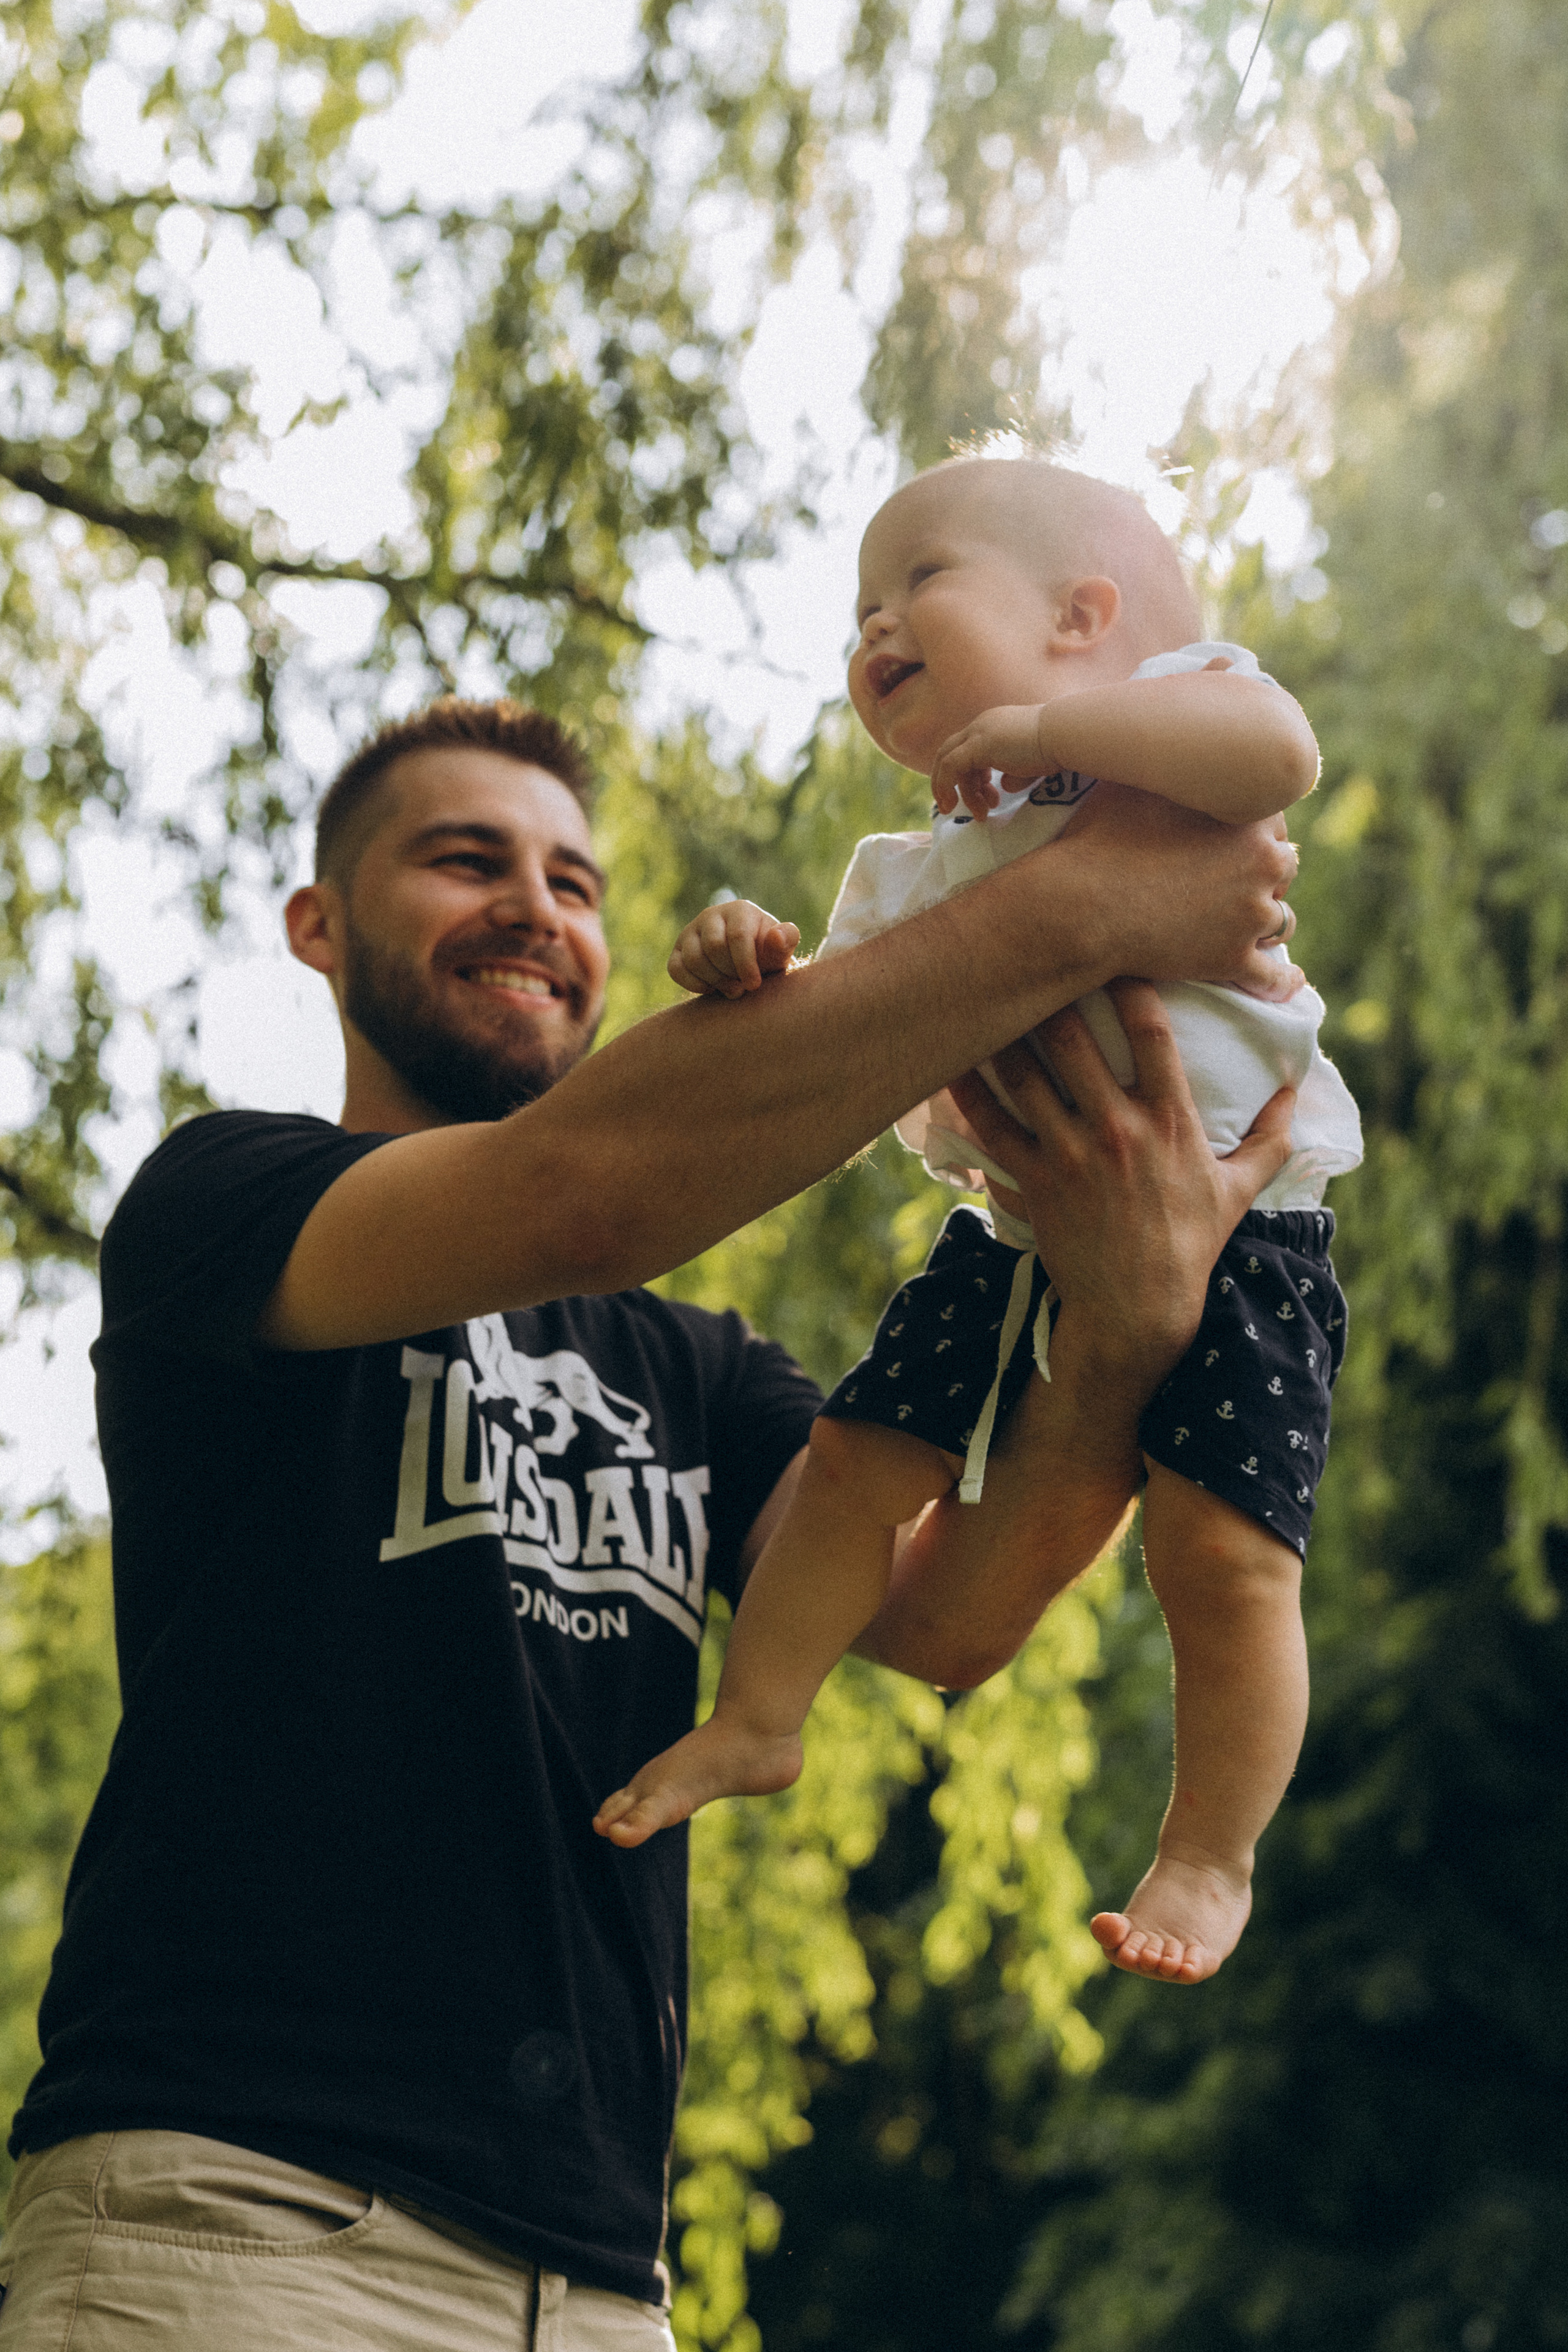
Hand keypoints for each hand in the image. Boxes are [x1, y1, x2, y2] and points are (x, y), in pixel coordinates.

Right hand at [668, 900, 800, 999]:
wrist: (749, 964)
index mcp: (739, 910)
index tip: (754, 985)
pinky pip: (675, 968)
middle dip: (730, 973)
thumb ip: (786, 942)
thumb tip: (776, 935)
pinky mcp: (677, 950)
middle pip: (714, 947)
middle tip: (743, 988)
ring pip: (693, 958)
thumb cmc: (767, 955)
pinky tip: (712, 989)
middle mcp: (711, 915)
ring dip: (714, 981)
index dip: (746, 963)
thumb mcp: (780, 951)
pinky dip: (693, 984)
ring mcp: (691, 932)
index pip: (737, 935)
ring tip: (732, 990)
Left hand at [930, 705, 1049, 817]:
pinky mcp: (978, 744)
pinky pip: (949, 766)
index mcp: (996, 725)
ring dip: (960, 793)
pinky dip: (945, 786)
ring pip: (949, 762)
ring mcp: (979, 732)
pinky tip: (953, 805)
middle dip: (953, 783)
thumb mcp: (1034, 765)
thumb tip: (1004, 786)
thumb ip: (1017, 774)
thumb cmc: (1060, 748)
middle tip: (957, 807)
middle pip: (952, 753)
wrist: (1068, 735)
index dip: (974, 777)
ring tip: (978, 815)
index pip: (971, 749)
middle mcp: (983, 724)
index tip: (988, 798)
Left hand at [949, 981, 1294, 1394]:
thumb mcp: (1239, 1190)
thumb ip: (1270, 1137)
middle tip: (1032, 960)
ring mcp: (1071, 1156)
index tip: (1112, 949)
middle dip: (1052, 994)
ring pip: (1025, 1076)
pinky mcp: (1034, 1183)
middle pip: (1075, 1040)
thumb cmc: (1189, 1245)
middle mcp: (1118, 1130)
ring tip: (986, 995)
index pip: (1151, 1032)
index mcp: (1171, 1120)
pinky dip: (967, 1092)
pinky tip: (948, 1059)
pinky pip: (991, 1127)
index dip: (1130, 981)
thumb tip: (1296, 1090)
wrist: (1138, 1309)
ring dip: (1004, 1032)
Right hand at [1056, 782, 1302, 1002]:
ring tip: (1249, 927)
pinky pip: (1272, 976)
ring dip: (1268, 922)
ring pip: (1283, 920)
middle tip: (1236, 883)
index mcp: (1247, 817)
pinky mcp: (1233, 961)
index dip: (1252, 833)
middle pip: (1285, 867)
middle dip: (1265, 875)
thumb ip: (1163, 766)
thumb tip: (1158, 741)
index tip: (1232, 842)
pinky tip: (1286, 983)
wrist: (1081, 905)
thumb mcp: (1132, 783)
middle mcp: (1262, 863)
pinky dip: (1280, 980)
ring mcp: (1250, 916)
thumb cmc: (1098, 840)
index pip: (1275, 821)